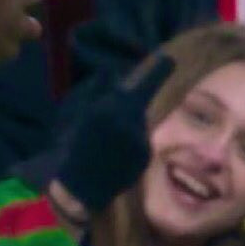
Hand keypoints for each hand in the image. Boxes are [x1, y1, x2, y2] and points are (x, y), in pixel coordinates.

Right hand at [57, 54, 173, 212]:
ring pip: (139, 122)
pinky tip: (117, 154)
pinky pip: (142, 140)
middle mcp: (128, 122)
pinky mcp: (145, 156)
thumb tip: (114, 70)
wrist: (79, 188)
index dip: (158, 71)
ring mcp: (139, 140)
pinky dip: (133, 142)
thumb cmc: (74, 148)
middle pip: (137, 103)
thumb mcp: (78, 115)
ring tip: (109, 141)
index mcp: (108, 109)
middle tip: (113, 114)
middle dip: (129, 104)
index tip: (170, 58)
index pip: (139, 85)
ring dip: (129, 124)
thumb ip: (98, 91)